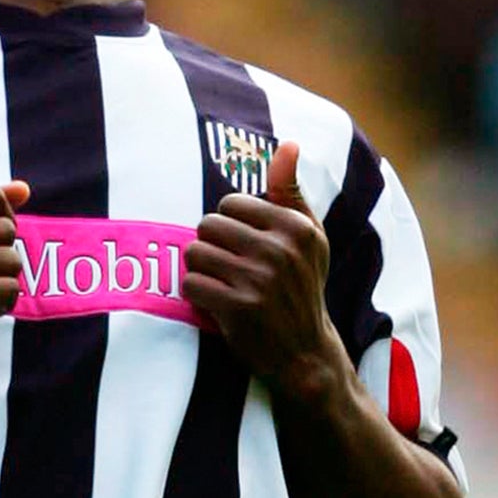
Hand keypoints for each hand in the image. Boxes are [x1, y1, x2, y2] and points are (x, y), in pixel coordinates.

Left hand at [184, 143, 347, 391]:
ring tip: (223, 284)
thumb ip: (291, 191)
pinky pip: (189, 283)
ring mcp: (258, 281)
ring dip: (201, 270)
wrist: (306, 352)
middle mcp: (279, 250)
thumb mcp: (308, 238)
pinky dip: (196, 294)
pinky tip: (217, 303)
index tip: (244, 247)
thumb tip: (290, 145)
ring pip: (194, 253)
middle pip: (207, 225)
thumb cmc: (302, 286)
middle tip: (230, 268)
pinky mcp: (237, 309)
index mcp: (295, 227)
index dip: (229, 225)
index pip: (229, 203)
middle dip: (212, 246)